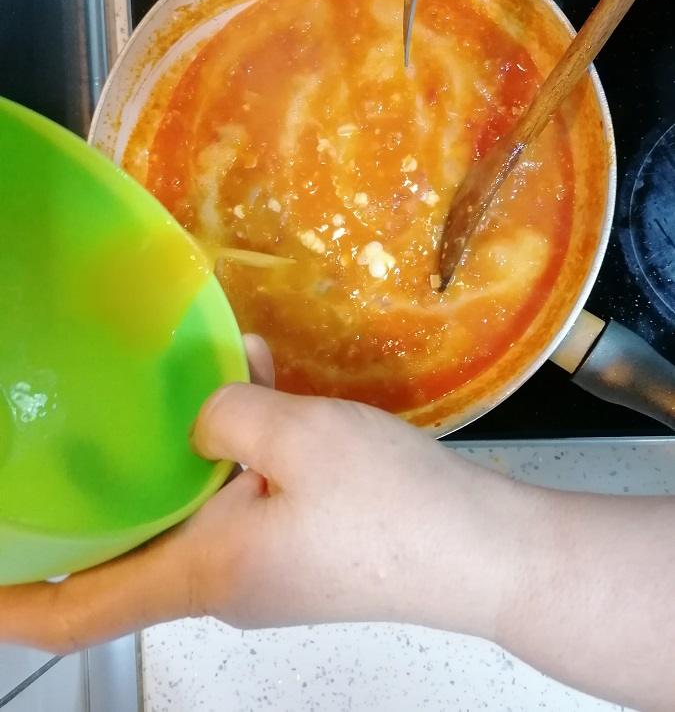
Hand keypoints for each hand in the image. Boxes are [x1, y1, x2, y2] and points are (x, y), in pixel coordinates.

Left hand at [0, 336, 521, 652]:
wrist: (481, 550)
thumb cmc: (385, 506)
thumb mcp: (295, 436)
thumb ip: (226, 414)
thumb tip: (204, 417)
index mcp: (201, 571)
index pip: (78, 613)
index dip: (15, 603)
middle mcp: (221, 579)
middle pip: (133, 543)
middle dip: (111, 483)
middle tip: (85, 431)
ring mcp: (264, 565)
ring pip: (196, 502)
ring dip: (188, 443)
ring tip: (207, 370)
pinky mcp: (301, 545)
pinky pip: (244, 493)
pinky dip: (238, 445)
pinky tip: (262, 382)